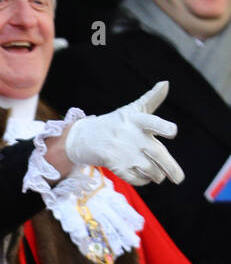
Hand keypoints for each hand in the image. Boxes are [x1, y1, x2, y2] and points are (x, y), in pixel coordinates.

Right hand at [64, 80, 183, 185]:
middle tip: (179, 178)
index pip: (152, 122)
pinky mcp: (116, 166)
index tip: (173, 132)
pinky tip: (145, 177)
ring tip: (158, 174)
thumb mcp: (131, 109)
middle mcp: (131, 136)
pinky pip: (137, 179)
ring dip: (158, 175)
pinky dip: (144, 180)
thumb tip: (166, 82)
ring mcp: (123, 152)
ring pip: (150, 170)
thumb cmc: (114, 122)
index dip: (164, 127)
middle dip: (171, 169)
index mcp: (136, 120)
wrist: (84, 138)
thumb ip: (151, 98)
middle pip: (158, 154)